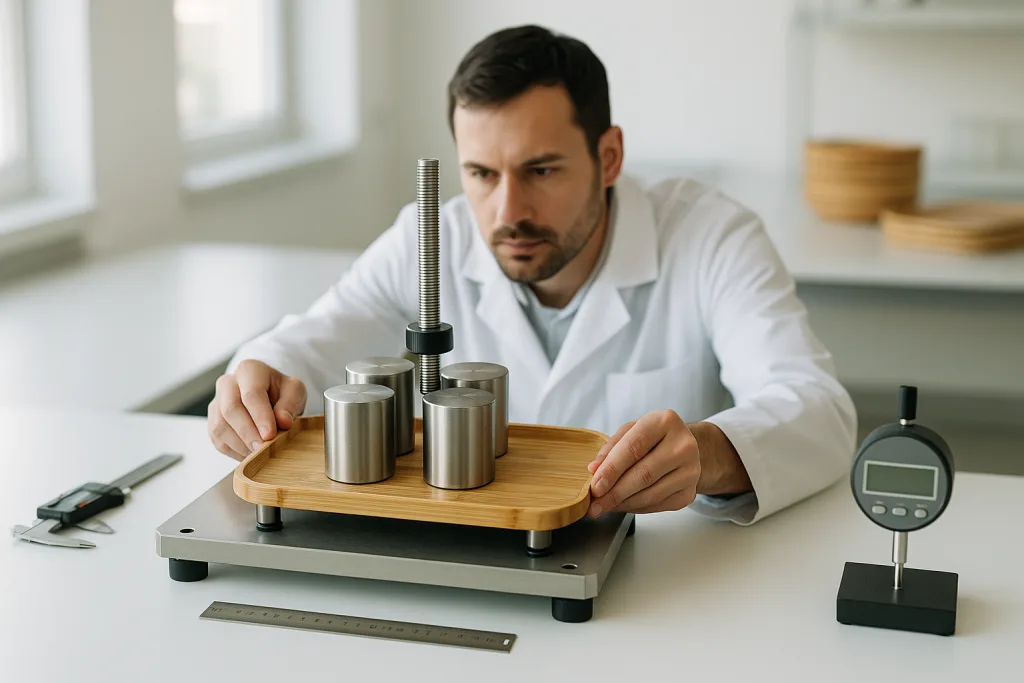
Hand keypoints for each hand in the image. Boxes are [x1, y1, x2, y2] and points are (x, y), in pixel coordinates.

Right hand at [208, 359, 306, 459]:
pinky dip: (234, 451)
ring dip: (240, 445)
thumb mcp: (294, 391)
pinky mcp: (212, 422)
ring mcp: (216, 403)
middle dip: (248, 433)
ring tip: (259, 454)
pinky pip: (218, 440)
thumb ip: (290, 404)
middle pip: (230, 410)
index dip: (260, 416)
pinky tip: (250, 454)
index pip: (251, 394)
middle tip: (263, 449)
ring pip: (220, 427)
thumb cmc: (281, 392)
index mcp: (249, 370)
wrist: (269, 396)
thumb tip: (283, 421)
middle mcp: (228, 383)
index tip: (270, 434)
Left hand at [586, 409, 700, 517]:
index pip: (634, 448)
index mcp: (665, 421)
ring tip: (605, 506)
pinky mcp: (690, 491)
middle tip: (595, 505)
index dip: (611, 470)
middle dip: (615, 493)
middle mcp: (684, 445)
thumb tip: (594, 470)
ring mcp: (691, 470)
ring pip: (651, 494)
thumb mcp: (630, 431)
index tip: (595, 487)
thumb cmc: (652, 437)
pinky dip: (637, 508)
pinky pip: (658, 505)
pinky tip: (623, 505)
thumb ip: (611, 448)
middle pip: (643, 475)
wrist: (683, 447)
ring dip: (623, 504)